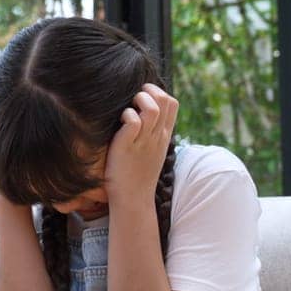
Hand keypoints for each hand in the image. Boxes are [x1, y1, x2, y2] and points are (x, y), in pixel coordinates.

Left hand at [104, 83, 177, 205]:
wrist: (133, 200)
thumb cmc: (137, 175)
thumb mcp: (151, 152)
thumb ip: (151, 133)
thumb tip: (142, 116)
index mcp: (163, 136)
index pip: (172, 103)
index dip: (158, 92)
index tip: (142, 97)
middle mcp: (156, 136)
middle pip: (164, 100)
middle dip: (148, 90)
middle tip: (132, 99)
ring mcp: (143, 141)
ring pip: (151, 108)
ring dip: (138, 100)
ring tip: (127, 109)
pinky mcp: (127, 147)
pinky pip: (132, 121)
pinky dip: (126, 115)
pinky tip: (118, 123)